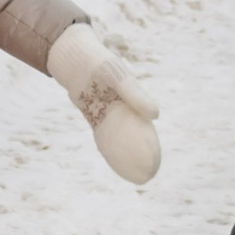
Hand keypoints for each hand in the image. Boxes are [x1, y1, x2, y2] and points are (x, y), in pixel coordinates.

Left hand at [44, 22, 160, 186]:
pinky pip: (103, 134)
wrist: (77, 61)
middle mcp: (122, 107)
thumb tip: (155, 115)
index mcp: (133, 99)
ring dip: (124, 153)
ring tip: (132, 173)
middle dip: (140, 153)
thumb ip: (136, 95)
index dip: (152, 143)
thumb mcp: (119, 78)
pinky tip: (111, 158)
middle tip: (147, 173)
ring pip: (119, 136)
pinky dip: (108, 146)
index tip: (157, 159)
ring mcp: (108, 111)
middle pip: (134, 134)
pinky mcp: (94, 113)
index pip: (146, 126)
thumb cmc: (101, 66)